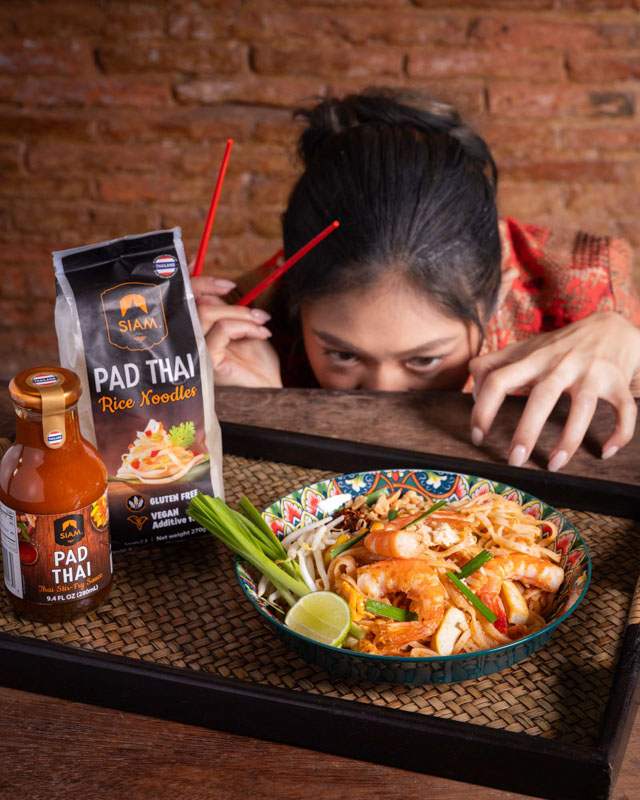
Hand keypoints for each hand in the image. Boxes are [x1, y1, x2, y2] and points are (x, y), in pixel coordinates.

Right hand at [192, 276, 282, 387]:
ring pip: (206, 313)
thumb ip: (223, 309)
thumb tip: (212, 289)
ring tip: (261, 322)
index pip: (185, 301)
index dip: (199, 284)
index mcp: (196, 330)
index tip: (226, 283)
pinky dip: (245, 326)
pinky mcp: (208, 360)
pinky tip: (260, 334)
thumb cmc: (256, 360)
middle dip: (228, 301)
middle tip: (256, 313)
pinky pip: (222, 330)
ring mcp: (197, 350)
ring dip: (240, 313)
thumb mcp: (239, 326)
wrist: (269, 385)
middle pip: (194, 304)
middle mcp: (191, 339)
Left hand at [469, 312, 639, 469]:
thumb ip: (494, 365)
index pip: (498, 380)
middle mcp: (561, 365)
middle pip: (541, 398)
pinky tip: (606, 452)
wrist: (612, 326)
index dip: (483, 409)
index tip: (478, 436)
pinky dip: (620, 433)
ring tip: (554, 465)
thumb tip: (473, 395)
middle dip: (527, 431)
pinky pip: (624, 410)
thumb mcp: (525, 348)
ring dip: (569, 440)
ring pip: (583, 408)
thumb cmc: (560, 345)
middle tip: (514, 461)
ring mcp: (592, 373)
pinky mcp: (618, 382)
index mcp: (532, 359)